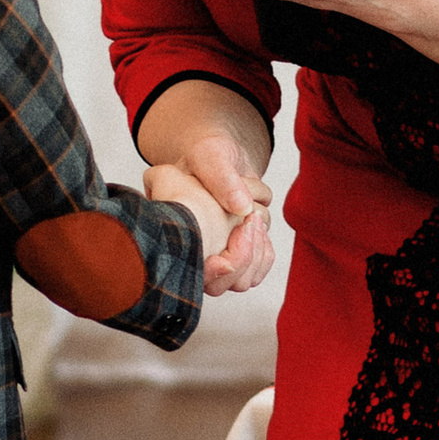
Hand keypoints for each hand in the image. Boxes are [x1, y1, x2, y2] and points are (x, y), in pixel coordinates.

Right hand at [155, 129, 273, 295]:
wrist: (224, 157)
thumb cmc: (207, 155)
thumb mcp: (208, 154)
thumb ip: (218, 174)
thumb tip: (241, 205)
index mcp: (174, 232)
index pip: (192, 272)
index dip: (209, 273)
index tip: (224, 259)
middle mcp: (194, 252)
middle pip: (219, 285)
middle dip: (240, 256)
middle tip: (246, 220)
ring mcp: (218, 258)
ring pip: (243, 279)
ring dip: (254, 246)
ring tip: (250, 215)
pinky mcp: (241, 257)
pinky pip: (258, 269)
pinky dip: (264, 248)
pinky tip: (256, 222)